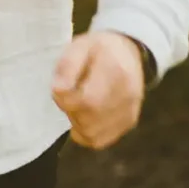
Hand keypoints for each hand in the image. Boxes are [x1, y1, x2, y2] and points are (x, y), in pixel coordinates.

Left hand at [51, 32, 144, 149]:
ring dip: (77, 123)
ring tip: (77, 103)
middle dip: (70, 112)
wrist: (128, 52)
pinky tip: (85, 115)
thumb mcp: (78, 46)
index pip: (88, 101)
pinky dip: (86, 132)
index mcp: (115, 70)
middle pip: (89, 120)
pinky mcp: (128, 123)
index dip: (66, 101)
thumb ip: (66, 66)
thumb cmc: (97, 50)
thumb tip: (58, 91)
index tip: (58, 90)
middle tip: (68, 95)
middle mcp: (128, 95)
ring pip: (93, 135)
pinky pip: (100, 140)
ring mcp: (130, 111)